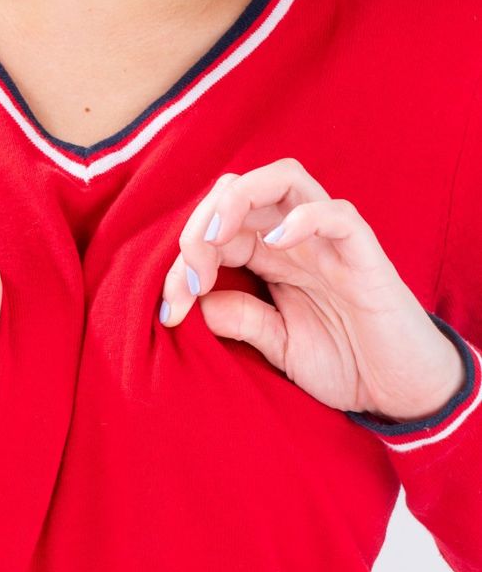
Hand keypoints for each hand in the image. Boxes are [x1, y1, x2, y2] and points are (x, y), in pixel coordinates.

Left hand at [158, 158, 464, 420]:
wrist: (401, 393)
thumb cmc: (344, 361)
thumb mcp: (277, 344)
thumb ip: (239, 318)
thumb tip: (195, 300)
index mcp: (269, 253)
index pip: (214, 227)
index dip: (182, 258)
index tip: (168, 309)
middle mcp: (294, 235)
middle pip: (237, 190)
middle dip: (198, 226)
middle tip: (186, 279)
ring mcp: (328, 239)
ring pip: (282, 178)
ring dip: (238, 200)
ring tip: (215, 241)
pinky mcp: (364, 252)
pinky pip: (336, 213)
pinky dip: (304, 218)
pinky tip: (276, 244)